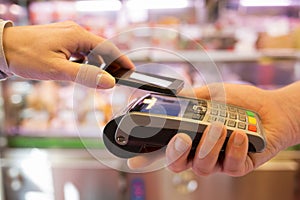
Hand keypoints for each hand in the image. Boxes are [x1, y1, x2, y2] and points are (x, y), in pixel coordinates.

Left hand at [3, 21, 133, 87]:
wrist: (2, 48)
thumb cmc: (26, 56)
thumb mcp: (58, 70)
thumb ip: (85, 76)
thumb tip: (108, 82)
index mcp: (77, 35)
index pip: (108, 47)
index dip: (121, 60)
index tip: (131, 70)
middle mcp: (74, 31)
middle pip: (101, 48)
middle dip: (111, 64)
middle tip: (118, 79)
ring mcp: (67, 35)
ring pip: (90, 50)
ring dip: (98, 64)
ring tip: (101, 78)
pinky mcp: (60, 40)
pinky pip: (79, 51)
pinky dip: (86, 62)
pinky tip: (82, 71)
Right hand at [166, 83, 299, 176]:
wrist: (271, 109)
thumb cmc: (241, 102)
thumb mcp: (214, 93)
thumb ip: (195, 95)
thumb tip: (178, 94)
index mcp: (191, 136)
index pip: (169, 148)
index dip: (158, 151)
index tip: (148, 150)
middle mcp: (201, 151)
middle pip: (179, 164)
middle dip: (178, 152)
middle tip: (184, 137)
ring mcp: (219, 161)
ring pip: (204, 166)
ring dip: (209, 146)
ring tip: (221, 126)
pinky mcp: (238, 166)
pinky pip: (231, 166)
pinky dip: (234, 149)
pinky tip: (240, 134)